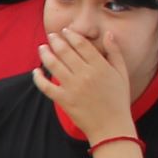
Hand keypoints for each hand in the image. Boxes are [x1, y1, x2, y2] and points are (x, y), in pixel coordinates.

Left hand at [33, 27, 136, 142]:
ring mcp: (72, 87)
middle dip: (56, 41)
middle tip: (51, 36)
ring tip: (42, 48)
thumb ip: (115, 52)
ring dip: (45, 54)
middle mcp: (85, 74)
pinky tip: (36, 71)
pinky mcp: (64, 100)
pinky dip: (38, 78)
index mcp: (100, 66)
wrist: (112, 126)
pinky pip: (46, 86)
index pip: (81, 44)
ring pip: (53, 65)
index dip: (71, 35)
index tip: (66, 31)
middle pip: (65, 51)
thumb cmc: (118, 100)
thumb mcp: (122, 73)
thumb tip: (109, 34)